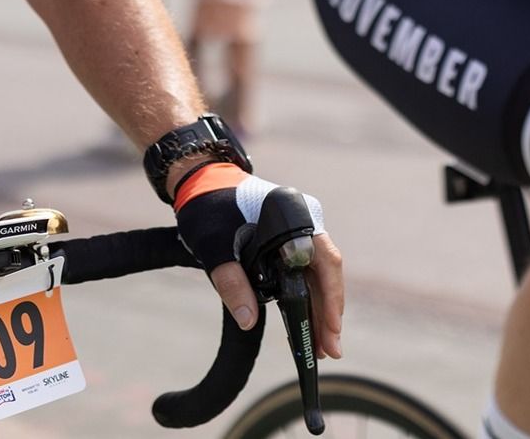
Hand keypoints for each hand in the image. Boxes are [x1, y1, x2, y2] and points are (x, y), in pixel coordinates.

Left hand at [171, 163, 344, 358]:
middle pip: (326, 272)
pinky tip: (305, 319)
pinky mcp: (288, 238)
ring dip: (319, 308)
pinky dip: (307, 296)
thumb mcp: (214, 246)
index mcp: (294, 217)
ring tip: (320, 345)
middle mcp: (304, 221)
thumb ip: (230, 282)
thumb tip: (248, 321)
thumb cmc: (207, 206)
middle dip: (328, 313)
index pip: (325, 262)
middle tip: (329, 351)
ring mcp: (298, 230)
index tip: (331, 330)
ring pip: (317, 274)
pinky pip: (305, 270)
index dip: (331, 298)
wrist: (198, 178)